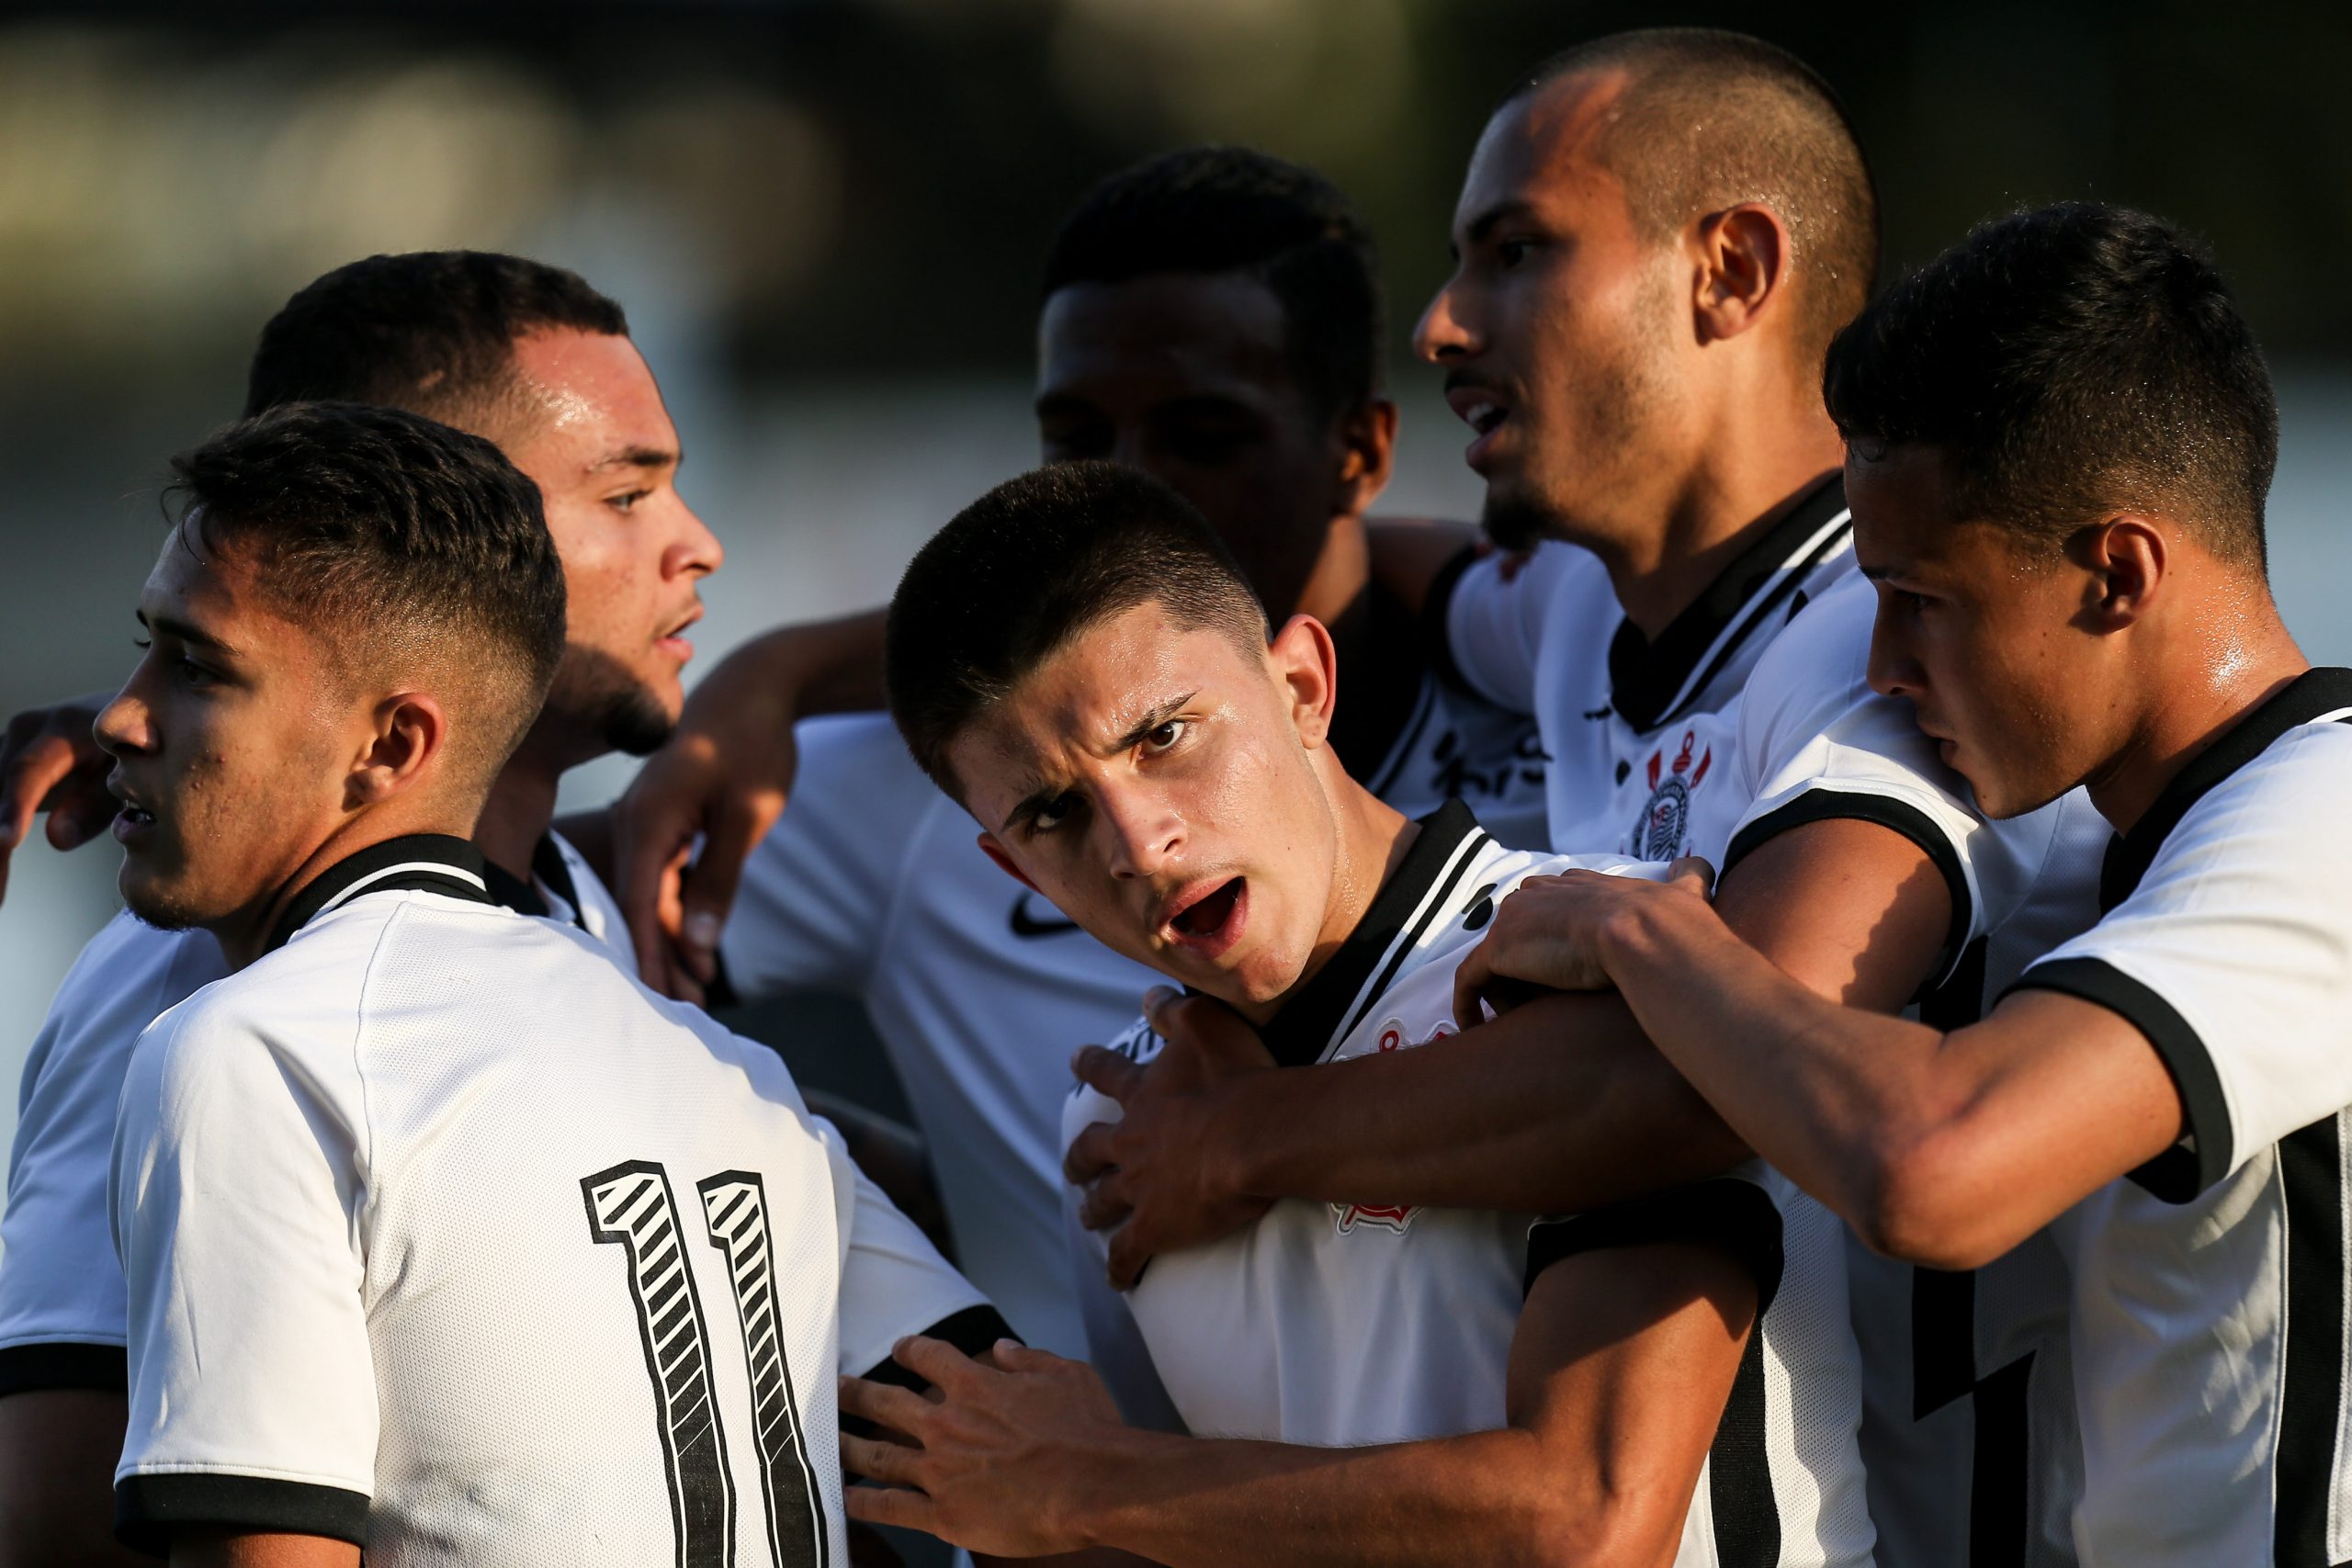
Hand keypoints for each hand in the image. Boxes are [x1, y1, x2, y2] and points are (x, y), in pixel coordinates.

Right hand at [0, 692, 114, 905]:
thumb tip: (56, 839)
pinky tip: (0, 880)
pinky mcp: (6, 758)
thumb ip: (97, 806)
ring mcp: (11, 742)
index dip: (14, 808)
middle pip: (0, 790)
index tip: (7, 843)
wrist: (133, 720)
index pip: (29, 771)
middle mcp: (28, 730)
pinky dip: (0, 832)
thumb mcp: (130, 776)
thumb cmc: (137, 751)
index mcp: (65, 727)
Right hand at [612, 646, 801, 1001]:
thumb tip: (701, 943)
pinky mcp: (666, 823)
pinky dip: (682, 913)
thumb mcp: (748, 815)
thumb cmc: (755, 745)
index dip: (648, 954)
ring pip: (654, 895)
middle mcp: (637, 821)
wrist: (756, 689)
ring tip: (698, 993)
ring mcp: (649, 821)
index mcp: (649, 818)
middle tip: (688, 1012)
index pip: (640, 901)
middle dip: (661, 960)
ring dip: (674, 941)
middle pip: (641, 905)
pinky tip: (700, 950)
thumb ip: (722, 879)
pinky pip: (666, 878)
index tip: (656, 1000)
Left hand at [839, 1336, 1131, 1557]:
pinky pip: (890, 1505)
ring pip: (876, 1454)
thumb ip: (1029, 1360)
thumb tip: (1003, 1349)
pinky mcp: (942, 1514)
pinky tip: (843, 1497)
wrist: (1093, 1483)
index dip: (911, 1350)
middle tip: (835, 1387)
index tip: (901, 1348)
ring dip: (846, 1445)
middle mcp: (947, 1423)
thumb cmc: (1087, 1429)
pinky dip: (862, 1501)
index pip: (929, 1358)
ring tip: (824, 1440)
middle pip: (886, 1402)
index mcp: (976, 1385)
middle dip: (856, 1392)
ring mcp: (939, 1470)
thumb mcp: (1066, 1374)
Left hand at [1063, 987, 1276, 1287]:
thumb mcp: (1205, 1023)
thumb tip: (1148, 993)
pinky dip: (1120, 1267)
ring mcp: (1138, 1187)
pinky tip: (1119, 1279)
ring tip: (1089, 1218)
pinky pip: (1128, 1254)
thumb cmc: (1236, 1078)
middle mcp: (1132, 1141)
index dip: (1092, 1064)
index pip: (1109, 1074)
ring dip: (1094, 1210)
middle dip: (1080, 1158)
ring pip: (1103, 1203)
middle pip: (1092, 1150)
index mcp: (1145, 1095)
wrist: (1251, 1138)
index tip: (1076, 1058)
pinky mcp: (1154, 1227)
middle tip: (1072, 1166)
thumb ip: (1173, 1009)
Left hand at [1453, 857, 1715, 1024]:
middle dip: (1526, 964)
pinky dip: (1467, 1004)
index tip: (1564, 968)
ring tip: (1521, 1023)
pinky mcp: (1498, 951)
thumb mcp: (1684, 892)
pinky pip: (1470, 981)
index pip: (1553, 906)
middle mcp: (1540, 893)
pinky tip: (1474, 1030)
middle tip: (1542, 1001)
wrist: (1648, 937)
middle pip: (1519, 931)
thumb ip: (1687, 879)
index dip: (1555, 938)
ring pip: (1497, 959)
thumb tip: (1701, 868)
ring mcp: (1515, 921)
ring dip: (1505, 989)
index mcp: (1578, 883)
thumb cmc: (1671, 925)